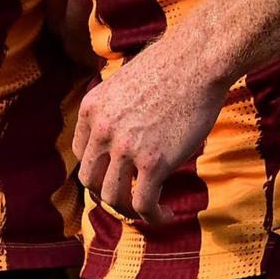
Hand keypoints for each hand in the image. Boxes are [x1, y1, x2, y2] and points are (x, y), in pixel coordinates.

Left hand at [72, 42, 228, 223]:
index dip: (98, 169)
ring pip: (114, 198)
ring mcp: (126, 148)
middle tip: (128, 197)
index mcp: (92, 109)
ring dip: (128, 210)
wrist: (198, 60)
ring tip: (148, 210)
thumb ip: (118, 108)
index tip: (115, 175)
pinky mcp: (154, 163)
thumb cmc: (172, 65)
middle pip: (91, 180)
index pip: (81, 153)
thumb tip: (128, 125)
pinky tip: (165, 216)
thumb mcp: (126, 81)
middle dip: (107, 193)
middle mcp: (102, 131)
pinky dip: (153, 217)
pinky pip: (143, 203)